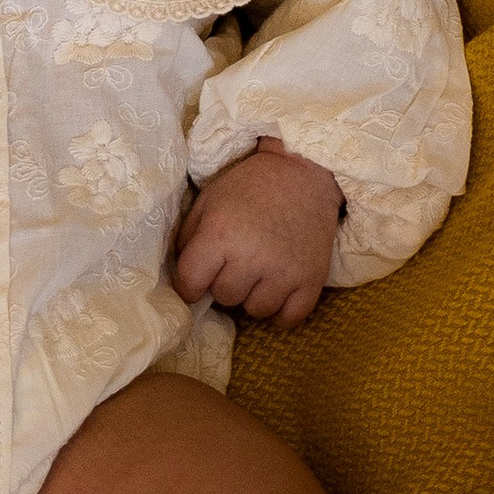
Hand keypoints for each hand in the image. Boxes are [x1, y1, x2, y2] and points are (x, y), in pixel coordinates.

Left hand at [172, 138, 340, 331]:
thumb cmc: (250, 186)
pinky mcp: (312, 281)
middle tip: (235, 263)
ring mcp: (284, 273)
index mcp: (220, 235)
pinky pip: (288, 319)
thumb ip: (188, 238)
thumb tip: (182, 276)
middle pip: (224, 297)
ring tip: (258, 273)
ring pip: (255, 310)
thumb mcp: (209, 200)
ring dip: (252, 296)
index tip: (196, 280)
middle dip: (224, 283)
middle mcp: (251, 258)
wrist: (304, 173)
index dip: (189, 285)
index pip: (191, 284)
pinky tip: (276, 291)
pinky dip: (280, 311)